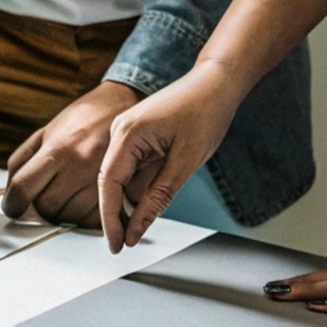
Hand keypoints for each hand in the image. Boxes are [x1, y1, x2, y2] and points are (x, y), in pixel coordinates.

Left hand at [3, 82, 140, 226]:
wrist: (124, 105)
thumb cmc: (84, 118)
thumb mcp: (47, 131)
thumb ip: (23, 160)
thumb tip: (10, 191)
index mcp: (58, 148)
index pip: (23, 188)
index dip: (12, 204)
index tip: (12, 208)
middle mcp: (79, 165)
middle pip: (45, 207)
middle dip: (38, 209)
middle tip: (41, 199)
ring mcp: (100, 180)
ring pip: (68, 217)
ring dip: (61, 214)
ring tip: (64, 197)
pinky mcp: (120, 190)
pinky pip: (93, 219)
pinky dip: (83, 217)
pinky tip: (81, 202)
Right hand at [96, 70, 239, 252]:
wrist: (218, 82)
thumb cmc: (206, 111)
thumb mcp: (186, 162)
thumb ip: (158, 197)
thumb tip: (136, 229)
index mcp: (127, 134)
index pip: (108, 185)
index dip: (110, 219)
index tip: (115, 244)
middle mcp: (120, 132)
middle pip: (111, 184)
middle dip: (119, 215)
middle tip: (126, 244)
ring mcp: (128, 134)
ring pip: (124, 180)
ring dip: (136, 199)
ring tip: (156, 205)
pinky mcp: (138, 138)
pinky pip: (135, 170)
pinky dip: (144, 186)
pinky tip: (160, 190)